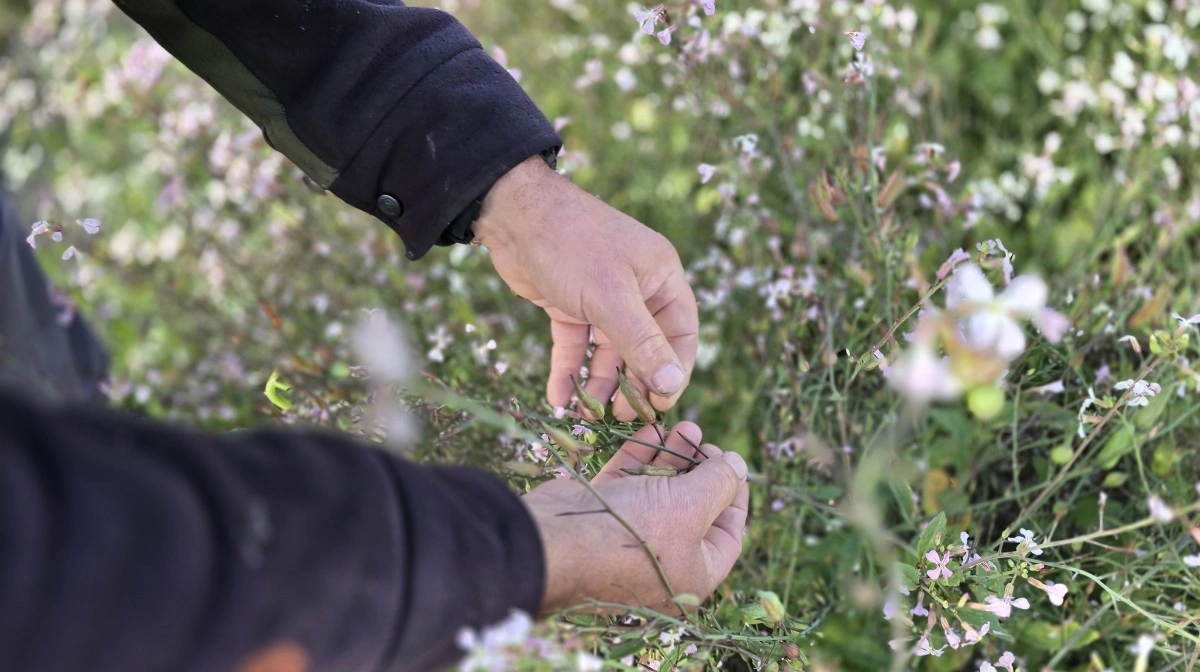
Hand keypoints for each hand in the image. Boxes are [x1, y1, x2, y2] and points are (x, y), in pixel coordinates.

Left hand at [474, 155, 698, 420]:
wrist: (513, 213)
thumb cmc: (573, 244)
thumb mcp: (611, 297)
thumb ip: (641, 343)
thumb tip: (671, 384)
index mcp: (661, 279)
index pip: (681, 335)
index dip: (674, 373)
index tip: (659, 406)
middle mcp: (638, 289)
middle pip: (645, 349)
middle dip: (633, 385)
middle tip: (620, 418)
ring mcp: (603, 298)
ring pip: (608, 353)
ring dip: (599, 384)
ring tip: (587, 415)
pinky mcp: (570, 305)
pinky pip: (576, 346)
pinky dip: (569, 371)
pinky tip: (559, 398)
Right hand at [522, 422, 748, 613]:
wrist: (556, 542)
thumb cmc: (635, 532)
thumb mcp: (691, 507)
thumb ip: (719, 483)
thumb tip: (739, 466)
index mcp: (693, 573)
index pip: (729, 534)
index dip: (735, 495)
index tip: (734, 463)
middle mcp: (663, 558)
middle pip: (693, 508)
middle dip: (701, 469)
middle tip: (704, 440)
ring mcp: (630, 535)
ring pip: (659, 492)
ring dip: (673, 457)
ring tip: (685, 426)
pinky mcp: (602, 513)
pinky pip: (629, 484)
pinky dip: (641, 458)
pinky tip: (653, 431)